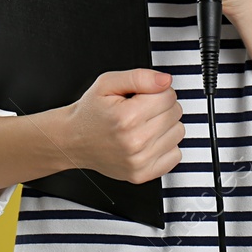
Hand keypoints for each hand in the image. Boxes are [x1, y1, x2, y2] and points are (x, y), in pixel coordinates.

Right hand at [62, 69, 183, 183]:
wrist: (73, 140)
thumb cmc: (90, 112)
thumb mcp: (107, 83)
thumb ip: (139, 77)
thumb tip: (165, 80)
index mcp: (126, 117)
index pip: (168, 95)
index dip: (158, 90)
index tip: (144, 94)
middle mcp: (134, 141)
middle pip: (175, 113)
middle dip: (162, 106)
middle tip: (142, 108)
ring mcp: (139, 161)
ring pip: (178, 133)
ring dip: (166, 125)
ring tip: (145, 124)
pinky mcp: (142, 174)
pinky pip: (175, 155)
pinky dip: (166, 146)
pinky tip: (149, 140)